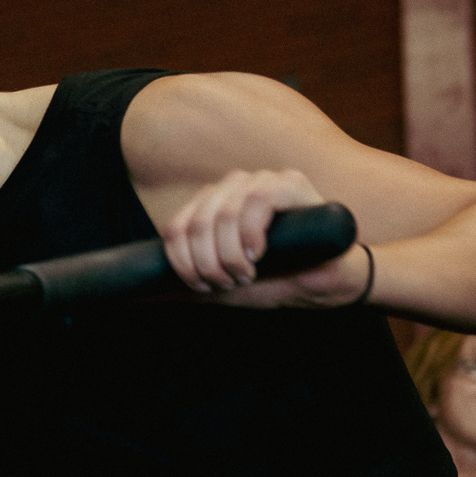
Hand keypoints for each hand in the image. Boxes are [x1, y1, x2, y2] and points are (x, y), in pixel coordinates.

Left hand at [161, 169, 363, 306]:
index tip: (202, 286)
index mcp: (214, 206)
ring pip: (223, 212)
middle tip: (228, 282)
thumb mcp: (226, 286)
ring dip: (229, 253)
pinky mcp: (291, 183)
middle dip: (208, 263)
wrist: (329, 283)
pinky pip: (257, 200)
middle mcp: (234, 187)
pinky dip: (252, 234)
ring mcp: (262, 180)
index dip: (182, 262)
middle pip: (197, 222)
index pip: (176, 226)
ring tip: (246, 272)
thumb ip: (191, 285)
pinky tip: (259, 253)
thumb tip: (146, 296)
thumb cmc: (280, 280)